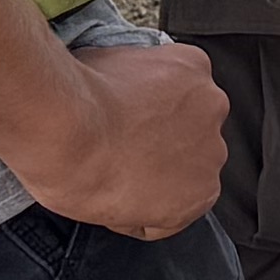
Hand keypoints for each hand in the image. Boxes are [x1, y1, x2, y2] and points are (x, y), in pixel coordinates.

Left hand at [17, 36, 227, 239]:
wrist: (64, 125)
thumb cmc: (76, 171)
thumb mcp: (108, 214)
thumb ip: (141, 204)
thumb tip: (130, 195)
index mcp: (201, 195)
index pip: (186, 190)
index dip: (154, 180)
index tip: (132, 171)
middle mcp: (215, 152)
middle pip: (193, 145)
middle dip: (163, 140)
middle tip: (122, 136)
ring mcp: (208, 104)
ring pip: (189, 104)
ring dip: (164, 104)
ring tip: (121, 105)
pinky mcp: (194, 65)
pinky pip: (180, 68)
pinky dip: (159, 70)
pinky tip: (126, 79)